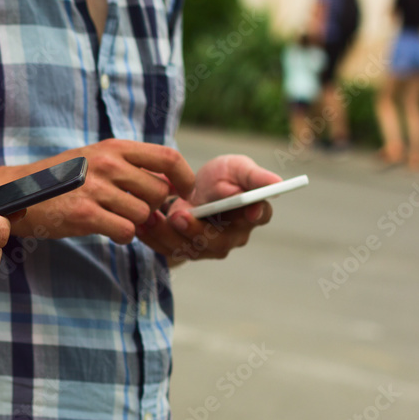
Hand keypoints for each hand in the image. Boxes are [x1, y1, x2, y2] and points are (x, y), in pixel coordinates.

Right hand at [0, 139, 195, 241]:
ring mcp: (95, 189)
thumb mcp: (94, 158)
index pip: (167, 157)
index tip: (184, 192)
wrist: (17, 193)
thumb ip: (128, 165)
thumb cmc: (60, 179)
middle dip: (153, 207)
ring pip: (143, 214)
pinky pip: (125, 231)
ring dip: (135, 223)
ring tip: (114, 218)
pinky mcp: (84, 214)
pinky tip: (106, 229)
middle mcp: (107, 164)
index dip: (184, 177)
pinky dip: (122, 236)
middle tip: (134, 211)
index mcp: (113, 147)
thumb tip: (170, 182)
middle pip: (159, 192)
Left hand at [137, 155, 280, 263]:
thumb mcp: (236, 169)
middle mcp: (233, 236)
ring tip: (150, 217)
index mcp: (252, 213)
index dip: (255, 213)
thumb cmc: (220, 177)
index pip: (260, 215)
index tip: (249, 210)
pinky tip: (141, 223)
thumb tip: (277, 184)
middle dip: (196, 230)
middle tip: (178, 215)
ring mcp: (207, 248)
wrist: (190, 190)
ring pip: (189, 249)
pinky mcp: (184, 250)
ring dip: (167, 235)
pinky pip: (167, 250)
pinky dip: (152, 237)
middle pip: (218, 241)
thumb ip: (253, 177)